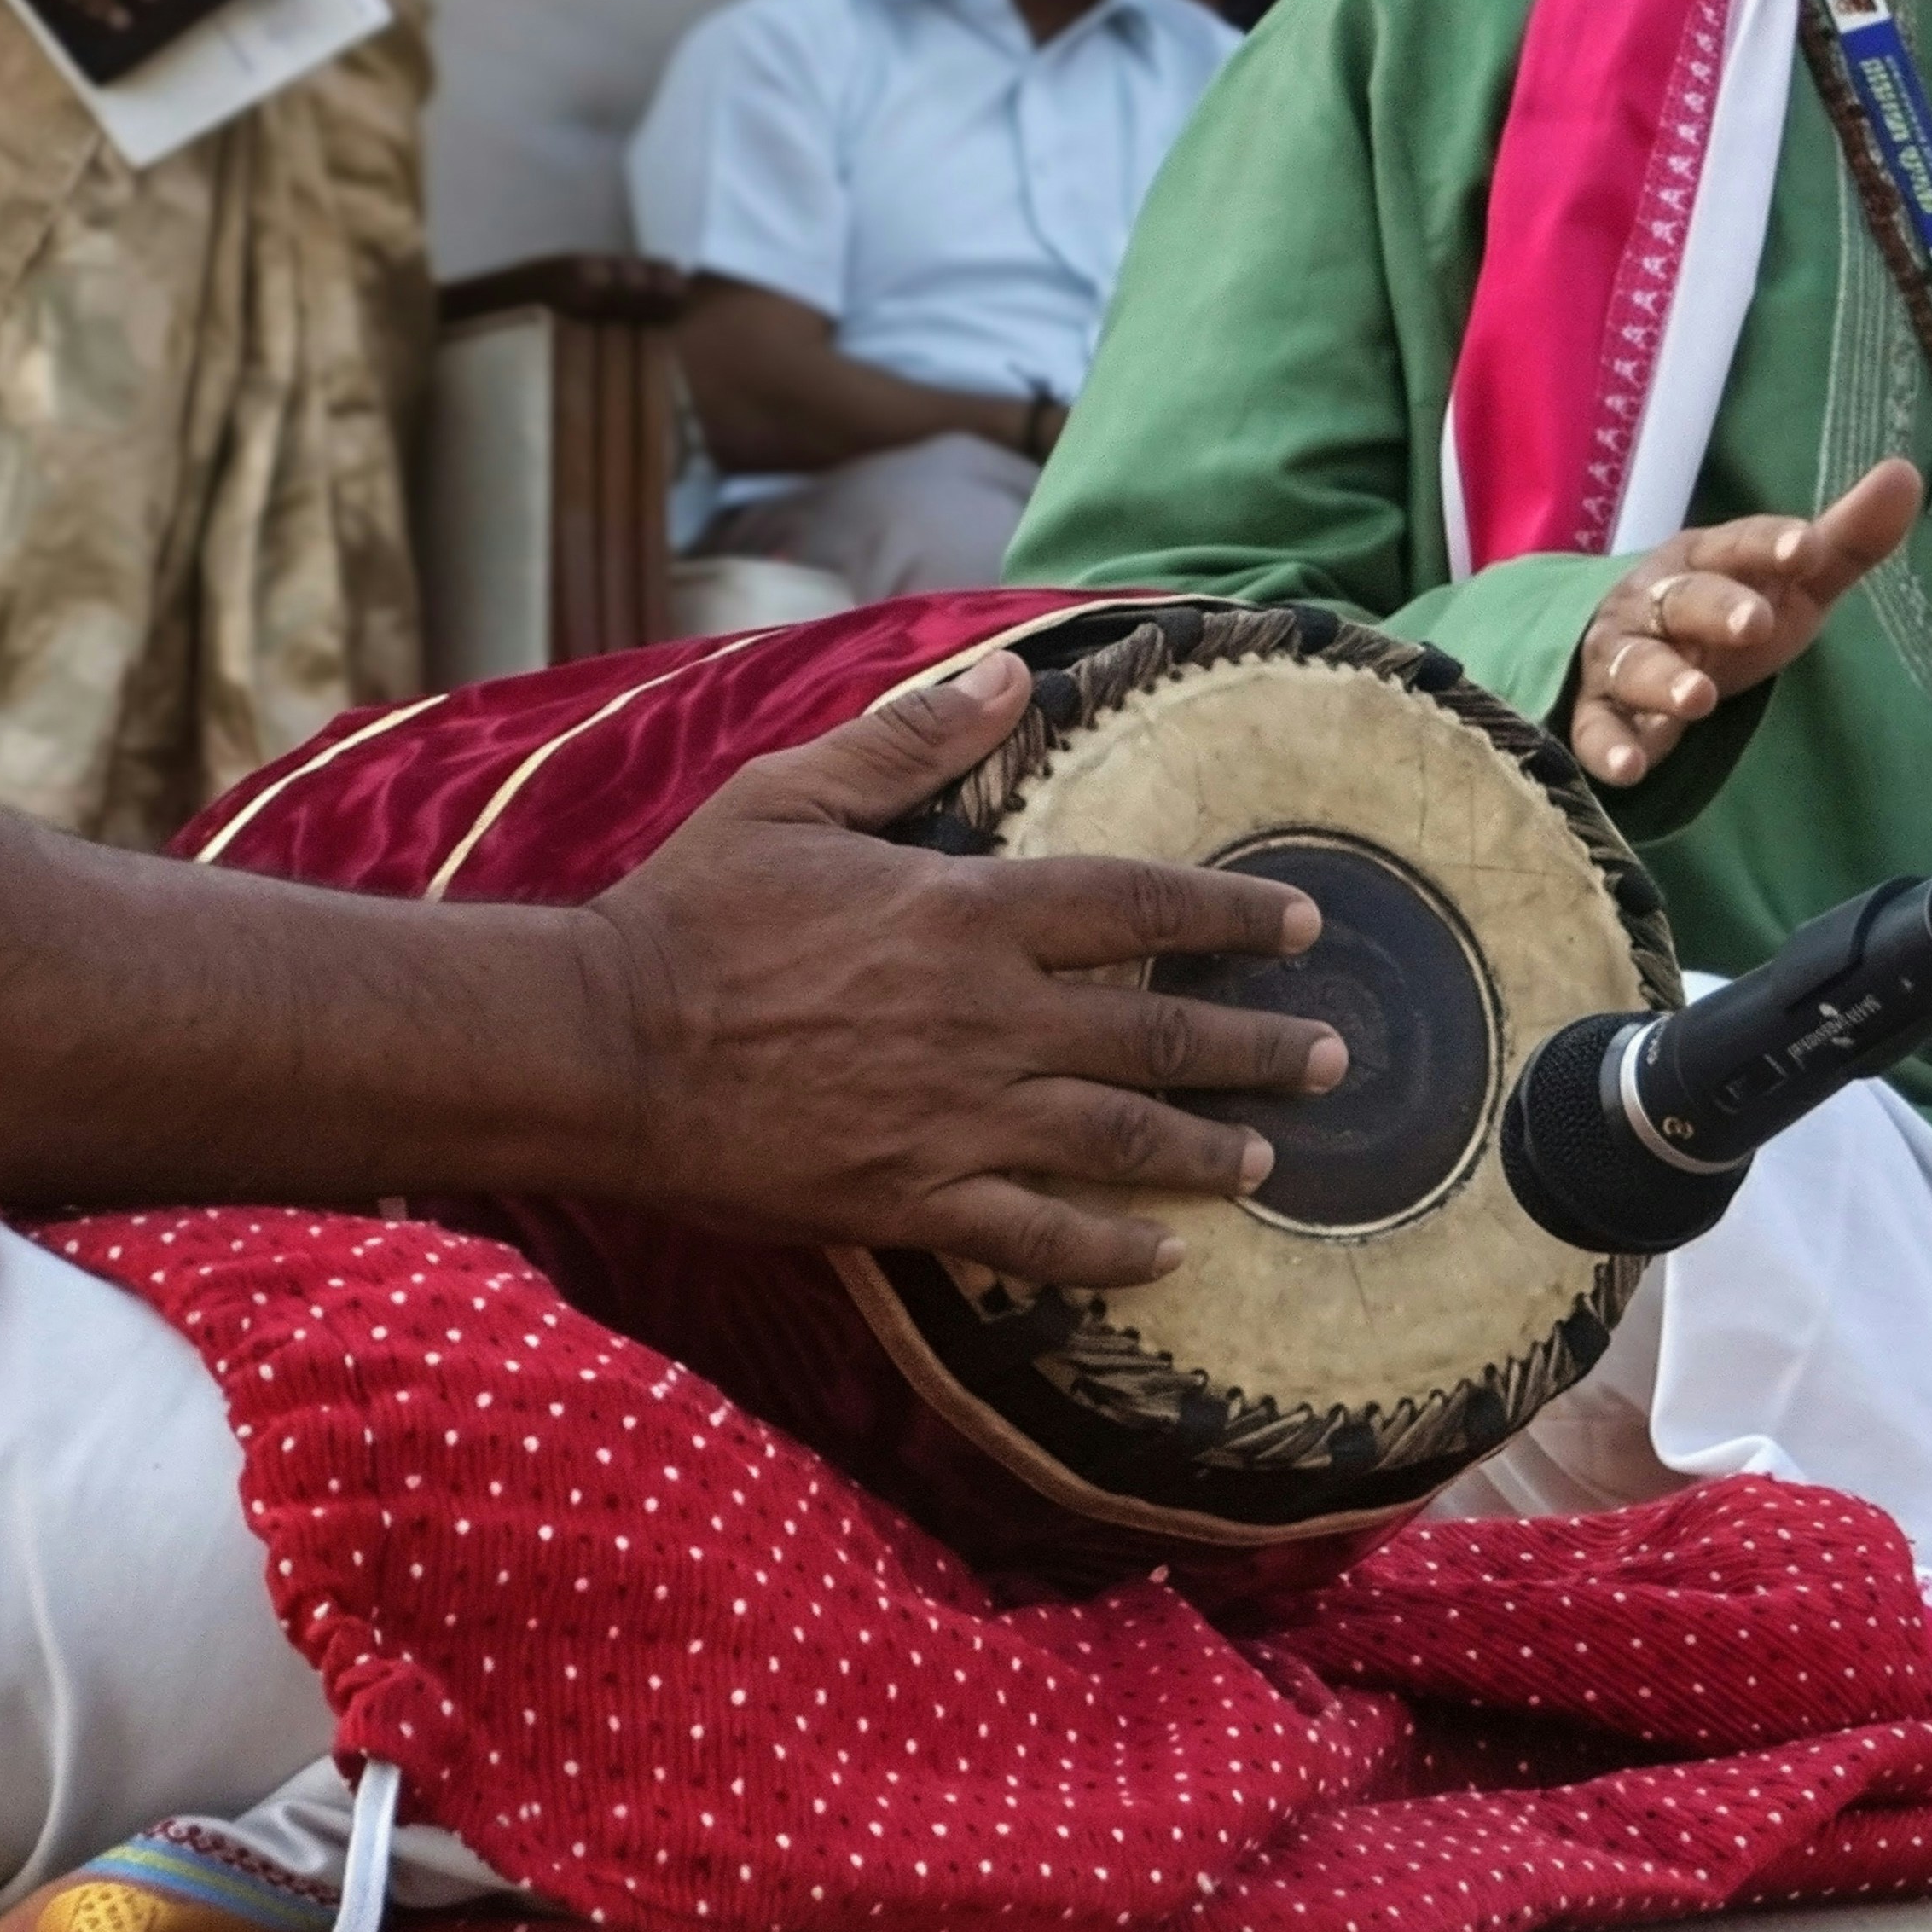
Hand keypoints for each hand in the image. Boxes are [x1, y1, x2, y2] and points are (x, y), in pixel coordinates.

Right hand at [580, 649, 1347, 1287]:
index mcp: (968, 914)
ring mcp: (956, 1120)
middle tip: (1336, 1058)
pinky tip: (1164, 1258)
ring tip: (1276, 1160)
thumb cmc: (688, 915)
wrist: (596, 1050)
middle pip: (1160, 1037)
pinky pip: (1035, 1240)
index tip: (1302, 927)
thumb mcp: (795, 798)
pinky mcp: (908, 1203)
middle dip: (1260, 1048)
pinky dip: (1108, 1254)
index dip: (1230, 916)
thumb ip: (913, 739)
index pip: (1138, 907)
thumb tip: (1013, 673)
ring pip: (1121, 1142)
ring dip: (1210, 1151)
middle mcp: (988, 1020)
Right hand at [1566, 458, 1922, 785]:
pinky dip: (1608, 748)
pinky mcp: (1599, 713)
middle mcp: (1656, 601)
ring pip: (1636, 662)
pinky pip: (1595, 730)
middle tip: (1755, 623)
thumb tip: (1905, 473)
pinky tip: (1631, 767)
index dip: (1770, 545)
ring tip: (1699, 697)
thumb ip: (1845, 541)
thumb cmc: (1727, 609)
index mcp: (1704, 559)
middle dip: (1717, 608)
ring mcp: (1622, 656)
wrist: (1630, 647)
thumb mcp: (1790, 583)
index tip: (1807, 548)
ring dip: (1663, 679)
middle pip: (1684, 598)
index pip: (1737, 546)